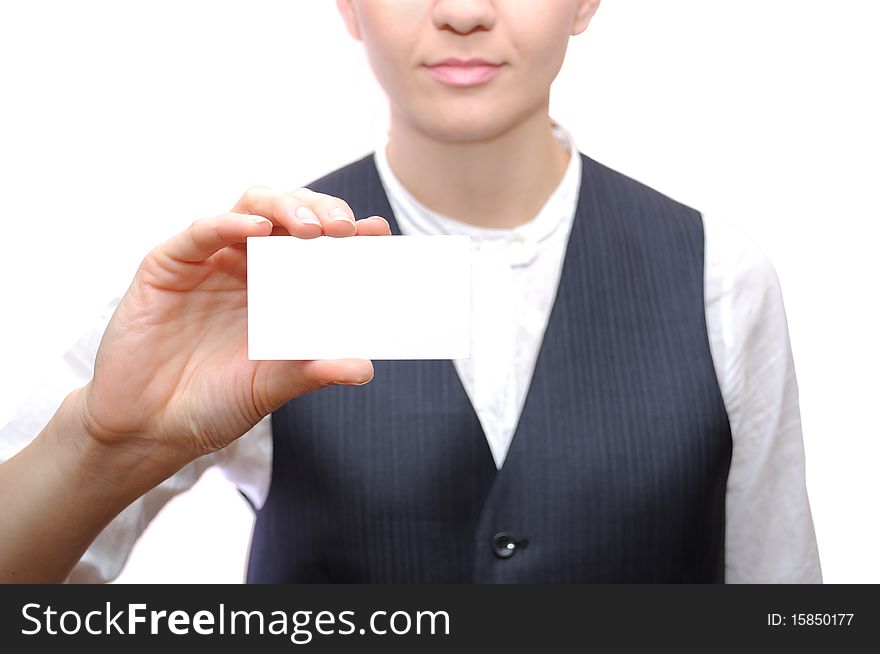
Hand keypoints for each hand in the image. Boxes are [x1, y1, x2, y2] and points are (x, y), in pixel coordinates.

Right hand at [77, 186, 390, 469]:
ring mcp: (211, 261)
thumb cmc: (213, 403)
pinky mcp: (170, 264)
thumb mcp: (270, 388)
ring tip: (314, 227)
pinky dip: (231, 224)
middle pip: (291, 214)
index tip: (379, 234)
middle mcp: (249, 266)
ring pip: (252, 207)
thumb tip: (364, 368)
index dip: (350, 236)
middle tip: (347, 229)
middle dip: (323, 211)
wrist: (147, 428)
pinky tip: (258, 230)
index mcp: (281, 288)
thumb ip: (312, 372)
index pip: (321, 247)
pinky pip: (203, 231)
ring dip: (286, 208)